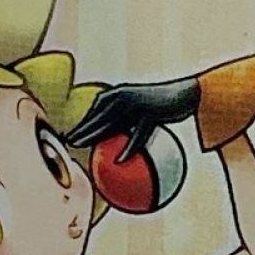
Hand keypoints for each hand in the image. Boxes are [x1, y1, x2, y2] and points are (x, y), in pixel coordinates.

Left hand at [66, 76, 199, 161]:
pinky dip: (128, 148)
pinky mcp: (151, 113)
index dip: (82, 123)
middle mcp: (124, 96)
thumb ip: (125, 118)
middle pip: (98, 116)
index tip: (69, 135)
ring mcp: (136, 104)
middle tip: (67, 142)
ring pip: (111, 123)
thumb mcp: (140, 109)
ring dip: (93, 135)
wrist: (187, 93)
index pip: (95, 110)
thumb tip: (115, 137)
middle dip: (81, 129)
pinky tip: (119, 160)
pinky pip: (137, 135)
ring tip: (79, 146)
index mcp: (119, 94)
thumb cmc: (162, 104)